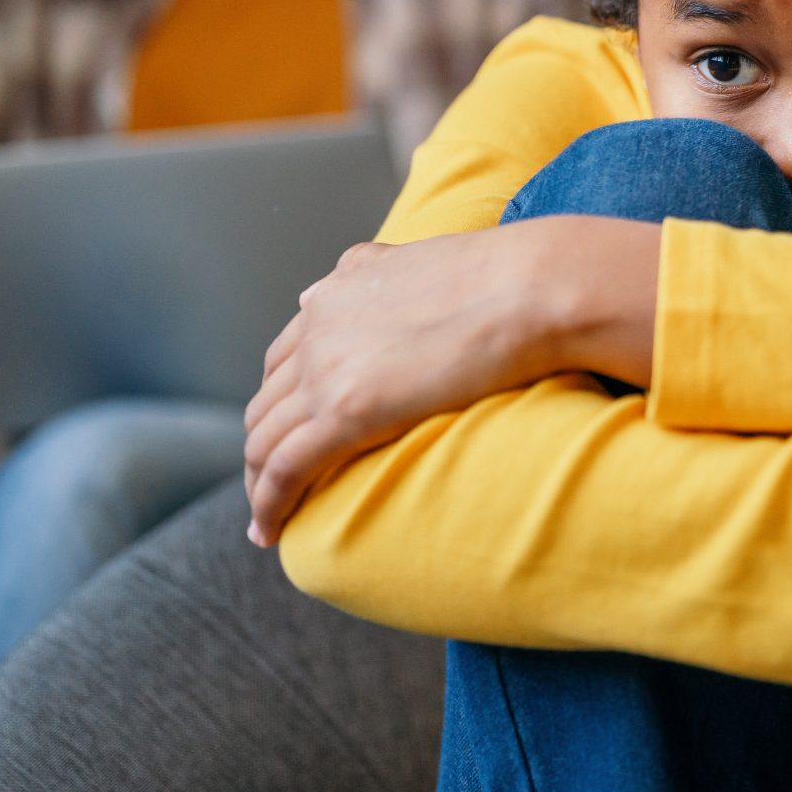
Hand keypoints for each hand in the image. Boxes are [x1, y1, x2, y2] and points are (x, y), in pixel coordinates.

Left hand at [241, 216, 660, 544]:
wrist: (532, 289)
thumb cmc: (508, 279)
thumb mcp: (425, 259)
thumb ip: (379, 273)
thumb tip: (337, 285)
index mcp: (340, 289)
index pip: (286, 356)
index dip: (281, 400)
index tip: (290, 431)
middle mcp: (320, 324)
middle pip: (267, 401)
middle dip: (263, 445)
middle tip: (274, 483)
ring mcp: (326, 369)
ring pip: (264, 440)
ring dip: (259, 482)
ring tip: (269, 517)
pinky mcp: (342, 412)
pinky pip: (283, 471)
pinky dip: (268, 504)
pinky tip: (269, 532)